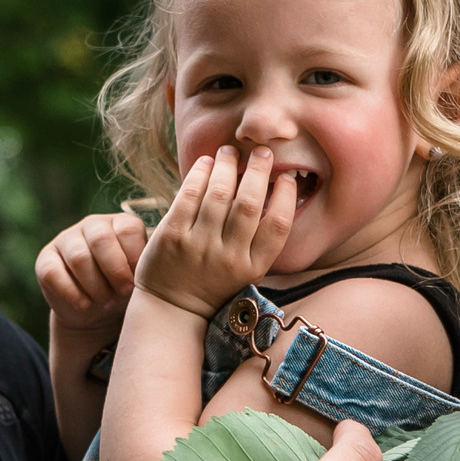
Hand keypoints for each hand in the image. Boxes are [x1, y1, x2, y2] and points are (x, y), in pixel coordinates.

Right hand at [37, 212, 149, 334]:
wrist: (97, 312)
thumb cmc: (126, 289)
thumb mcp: (143, 276)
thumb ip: (154, 264)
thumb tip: (171, 258)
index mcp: (120, 224)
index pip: (128, 229)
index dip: (134, 257)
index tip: (140, 280)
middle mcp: (92, 226)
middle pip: (101, 239)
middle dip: (114, 271)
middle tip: (123, 293)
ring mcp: (66, 239)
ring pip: (78, 257)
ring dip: (95, 285)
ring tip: (106, 303)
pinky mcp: (46, 259)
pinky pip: (53, 272)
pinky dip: (71, 292)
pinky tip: (84, 305)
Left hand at [134, 145, 296, 319]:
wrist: (172, 308)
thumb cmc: (214, 284)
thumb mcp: (246, 272)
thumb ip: (259, 240)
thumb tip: (273, 191)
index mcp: (253, 267)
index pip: (278, 226)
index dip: (286, 196)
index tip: (287, 177)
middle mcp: (229, 257)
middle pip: (250, 204)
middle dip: (259, 171)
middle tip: (263, 152)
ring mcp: (199, 246)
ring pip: (220, 194)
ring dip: (228, 166)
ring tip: (231, 152)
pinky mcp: (172, 236)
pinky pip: (189, 195)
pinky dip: (200, 173)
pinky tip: (207, 162)